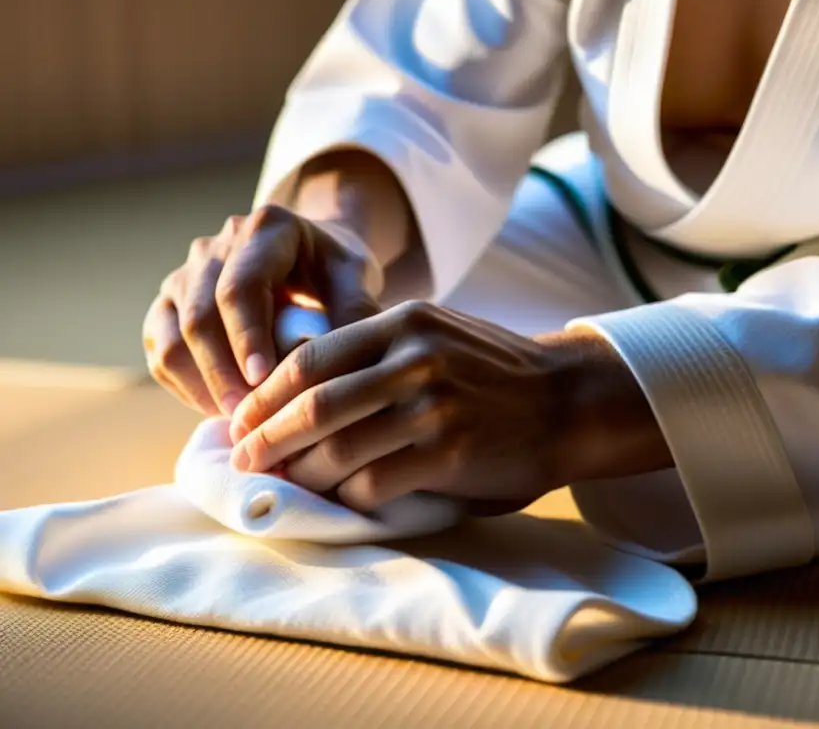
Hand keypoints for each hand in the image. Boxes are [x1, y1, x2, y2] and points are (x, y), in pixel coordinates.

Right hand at [143, 205, 380, 416]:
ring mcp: (184, 277)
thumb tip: (340, 368)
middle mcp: (214, 247)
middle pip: (200, 317)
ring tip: (241, 420)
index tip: (263, 381)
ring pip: (172, 339)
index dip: (247, 337)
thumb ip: (353, 315)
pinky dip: (187, 388)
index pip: (240, 287)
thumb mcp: (357, 282)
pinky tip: (222, 411)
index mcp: (264, 229)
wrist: (312, 262)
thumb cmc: (336, 274)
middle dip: (224, 374)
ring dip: (203, 386)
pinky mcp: (169, 309)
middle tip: (252, 417)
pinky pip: (162, 354)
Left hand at [228, 301, 673, 514]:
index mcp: (404, 323)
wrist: (569, 399)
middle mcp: (414, 358)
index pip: (310, 358)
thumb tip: (302, 392)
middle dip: (267, 438)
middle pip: (313, 404)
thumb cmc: (495, 373)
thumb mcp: (438, 335)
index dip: (266, 395)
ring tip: (284, 484)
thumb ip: (379, 352)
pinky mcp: (449, 453)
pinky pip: (375, 483)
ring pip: (338, 449)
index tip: (243, 420)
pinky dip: (349, 497)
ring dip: (302, 474)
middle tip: (244, 459)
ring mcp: (433, 406)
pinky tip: (340, 500)